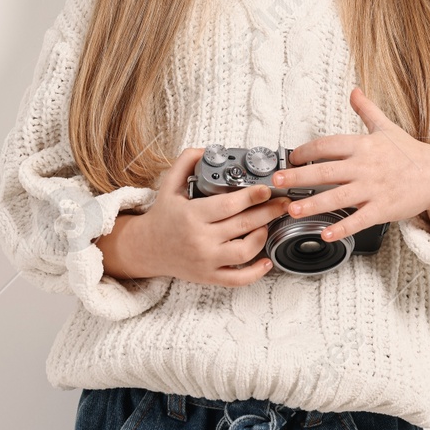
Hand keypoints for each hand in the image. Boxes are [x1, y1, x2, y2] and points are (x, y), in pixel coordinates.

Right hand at [108, 147, 292, 286]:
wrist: (145, 248)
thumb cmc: (162, 215)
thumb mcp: (169, 184)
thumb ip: (187, 162)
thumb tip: (209, 150)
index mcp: (192, 215)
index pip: (229, 205)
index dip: (252, 196)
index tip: (267, 188)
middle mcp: (200, 239)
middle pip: (243, 225)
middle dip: (269, 212)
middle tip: (283, 203)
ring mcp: (206, 261)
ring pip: (245, 251)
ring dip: (262, 236)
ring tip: (267, 224)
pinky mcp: (209, 277)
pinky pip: (237, 279)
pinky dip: (256, 273)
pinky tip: (266, 261)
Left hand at [274, 87, 429, 245]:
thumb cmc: (409, 153)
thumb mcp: (386, 128)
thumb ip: (366, 110)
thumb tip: (355, 90)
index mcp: (363, 145)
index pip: (328, 145)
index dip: (306, 150)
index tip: (290, 157)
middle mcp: (365, 166)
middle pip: (326, 171)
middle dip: (298, 177)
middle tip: (276, 183)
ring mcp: (373, 189)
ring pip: (337, 197)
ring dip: (313, 204)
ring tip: (292, 210)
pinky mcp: (382, 209)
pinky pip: (359, 220)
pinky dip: (342, 228)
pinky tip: (325, 233)